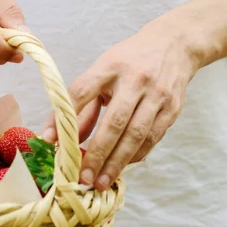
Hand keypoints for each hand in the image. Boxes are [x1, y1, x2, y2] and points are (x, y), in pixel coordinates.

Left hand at [43, 16, 199, 189]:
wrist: (175, 44)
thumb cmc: (129, 60)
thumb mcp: (103, 70)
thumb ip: (85, 103)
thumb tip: (63, 137)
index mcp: (110, 66)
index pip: (82, 92)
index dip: (65, 118)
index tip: (51, 141)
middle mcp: (135, 80)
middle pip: (113, 122)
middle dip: (96, 154)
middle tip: (82, 178)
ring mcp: (157, 95)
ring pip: (135, 136)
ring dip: (117, 162)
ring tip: (100, 181)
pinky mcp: (172, 108)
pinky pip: (152, 138)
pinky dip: (135, 155)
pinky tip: (121, 167)